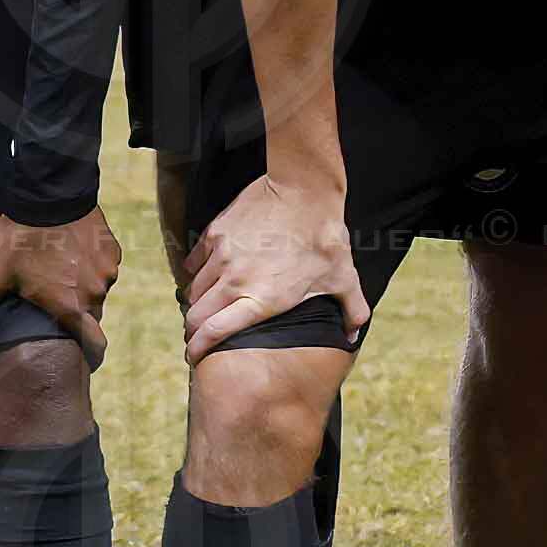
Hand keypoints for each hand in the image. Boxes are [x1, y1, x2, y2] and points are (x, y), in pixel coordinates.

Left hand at [0, 206, 119, 357]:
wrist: (48, 194)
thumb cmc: (20, 240)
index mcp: (70, 307)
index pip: (94, 344)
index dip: (91, 354)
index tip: (84, 356)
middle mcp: (95, 293)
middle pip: (91, 315)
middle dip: (77, 313)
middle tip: (55, 300)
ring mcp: (107, 270)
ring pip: (98, 289)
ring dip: (84, 287)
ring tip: (61, 271)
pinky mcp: (112, 249)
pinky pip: (104, 266)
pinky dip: (92, 265)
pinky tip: (73, 252)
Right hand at [178, 170, 363, 357]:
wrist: (303, 190)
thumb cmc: (324, 237)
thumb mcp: (343, 278)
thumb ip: (352, 310)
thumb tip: (354, 335)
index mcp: (262, 299)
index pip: (214, 332)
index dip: (199, 349)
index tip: (195, 356)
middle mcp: (235, 281)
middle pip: (196, 316)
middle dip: (192, 331)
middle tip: (197, 336)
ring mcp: (221, 257)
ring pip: (194, 290)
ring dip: (197, 303)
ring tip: (204, 307)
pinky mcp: (215, 234)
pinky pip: (193, 263)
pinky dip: (195, 273)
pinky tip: (203, 275)